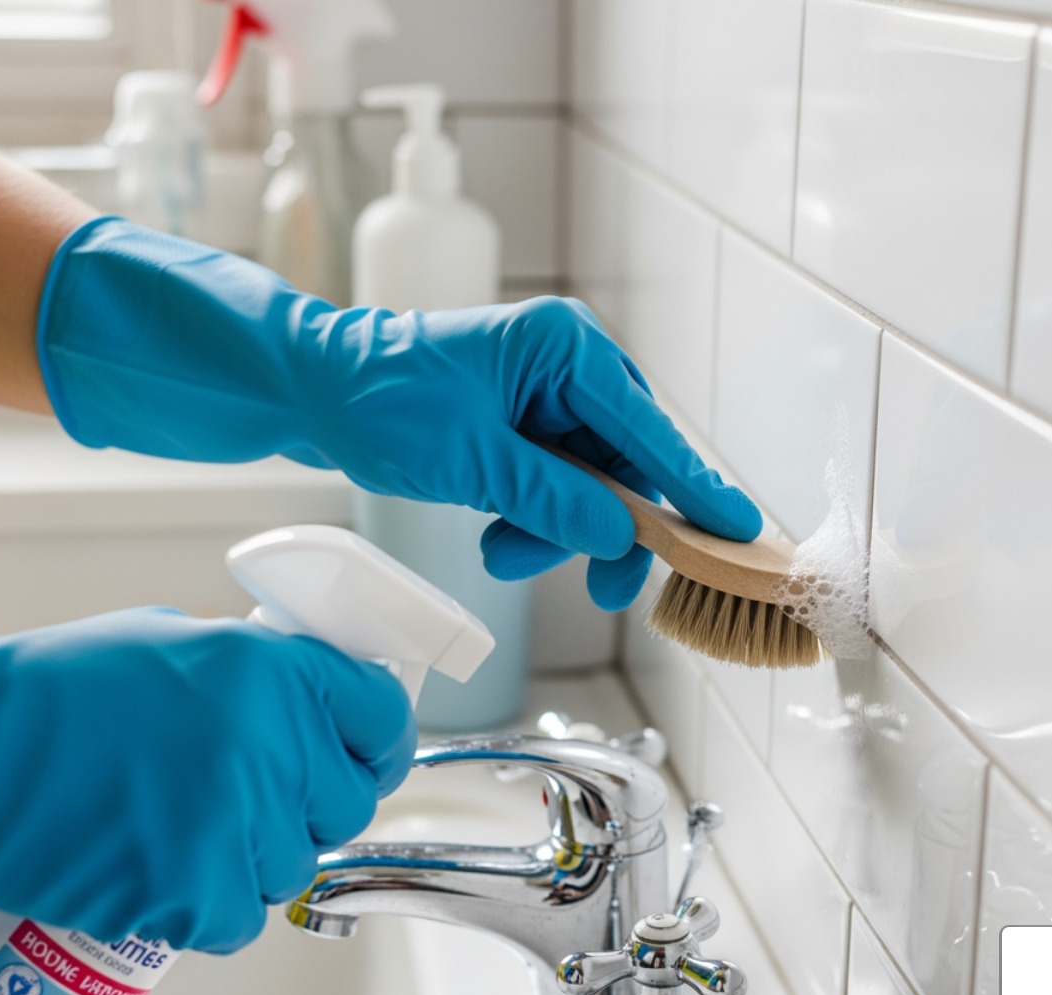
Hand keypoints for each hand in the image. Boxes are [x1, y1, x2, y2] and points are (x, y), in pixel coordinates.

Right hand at [0, 609, 415, 952]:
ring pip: (292, 867)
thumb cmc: (43, 696)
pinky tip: (153, 869)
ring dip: (250, 860)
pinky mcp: (195, 890)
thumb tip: (306, 698)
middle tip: (245, 800)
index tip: (360, 756)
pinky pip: (240, 920)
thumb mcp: (168, 640)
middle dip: (305, 806)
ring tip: (174, 828)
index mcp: (269, 667)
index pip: (381, 718)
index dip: (373, 743)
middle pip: (347, 804)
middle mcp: (267, 740)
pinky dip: (204, 909)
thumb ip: (252, 668)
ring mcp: (236, 818)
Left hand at [38, 219, 761, 608]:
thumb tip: (622, 534)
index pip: (648, 430)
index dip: (694, 487)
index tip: (739, 530)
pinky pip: (554, 484)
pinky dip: (532, 520)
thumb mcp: (473, 460)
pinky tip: (495, 535)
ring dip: (554, 531)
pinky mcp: (522, 423)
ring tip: (500, 552)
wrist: (313, 388)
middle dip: (603, 528)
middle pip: (625, 464)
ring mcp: (545, 396)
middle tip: (603, 587)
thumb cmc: (382, 400)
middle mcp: (567, 367)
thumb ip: (554, 500)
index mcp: (566, 349)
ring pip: (589, 485)